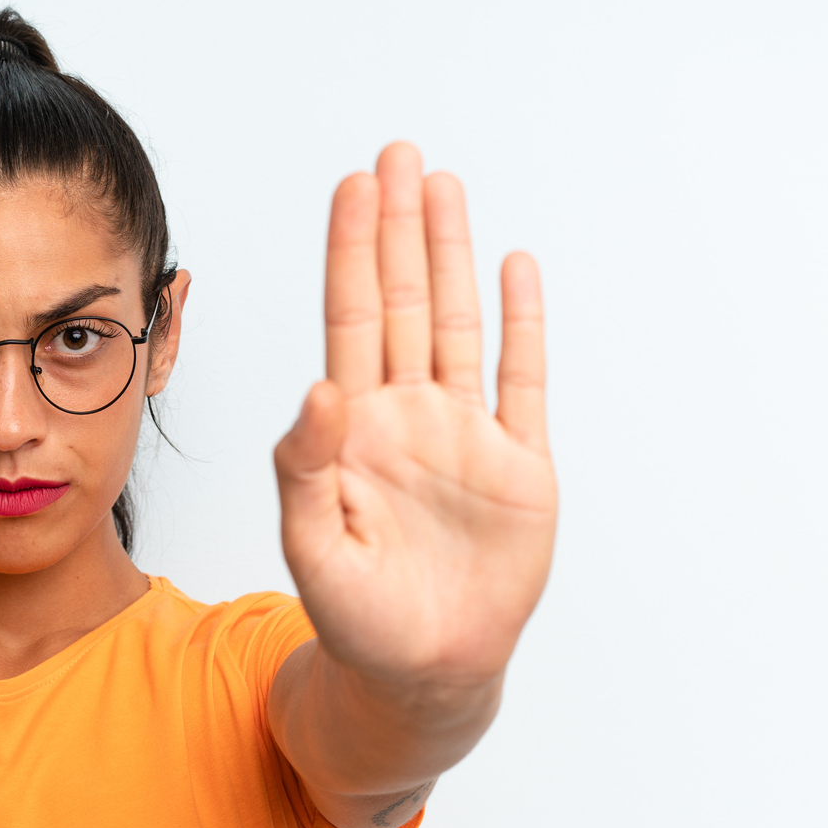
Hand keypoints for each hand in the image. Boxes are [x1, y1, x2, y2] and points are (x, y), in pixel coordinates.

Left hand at [274, 142, 556, 690]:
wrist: (423, 672)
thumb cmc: (356, 618)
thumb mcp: (311, 545)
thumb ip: (304, 468)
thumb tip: (318, 388)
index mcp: (352, 429)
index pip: (348, 320)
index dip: (351, 252)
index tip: (354, 188)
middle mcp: (406, 416)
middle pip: (401, 302)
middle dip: (400, 229)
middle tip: (400, 156)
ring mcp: (463, 435)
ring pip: (457, 324)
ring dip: (453, 257)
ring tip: (446, 189)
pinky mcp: (518, 465)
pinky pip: (522, 381)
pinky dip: (522, 326)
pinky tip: (515, 271)